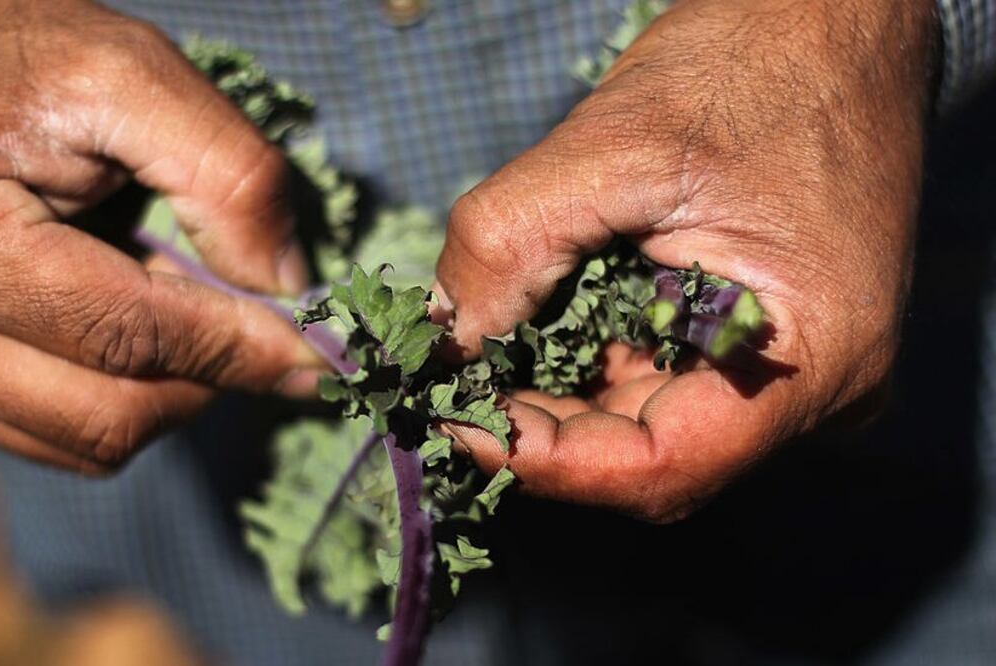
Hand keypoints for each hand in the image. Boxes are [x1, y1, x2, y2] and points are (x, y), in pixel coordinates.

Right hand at [0, 0, 321, 471]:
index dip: (241, 352)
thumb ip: (226, 175)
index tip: (324, 359)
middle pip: (108, 420)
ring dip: (162, 390)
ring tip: (171, 299)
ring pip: (83, 442)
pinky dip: (112, 393)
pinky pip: (48, 432)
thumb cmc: (10, 46)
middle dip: (205, 379)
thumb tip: (288, 289)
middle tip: (254, 325)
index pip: (128, 341)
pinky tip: (118, 317)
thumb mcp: (131, 71)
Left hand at [435, 0, 937, 520]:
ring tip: (477, 347)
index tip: (456, 421)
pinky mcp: (749, 333)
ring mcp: (779, 363)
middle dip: (535, 425)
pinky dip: (580, 354)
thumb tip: (439, 337)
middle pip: (643, 454)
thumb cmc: (756, 62)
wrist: (832, 19)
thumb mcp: (620, 143)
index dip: (544, 460)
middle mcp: (810, 386)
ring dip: (551, 390)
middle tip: (447, 382)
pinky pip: (653, 374)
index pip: (660, 468)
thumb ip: (512, 241)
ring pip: (639, 418)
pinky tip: (529, 318)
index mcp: (815, 357)